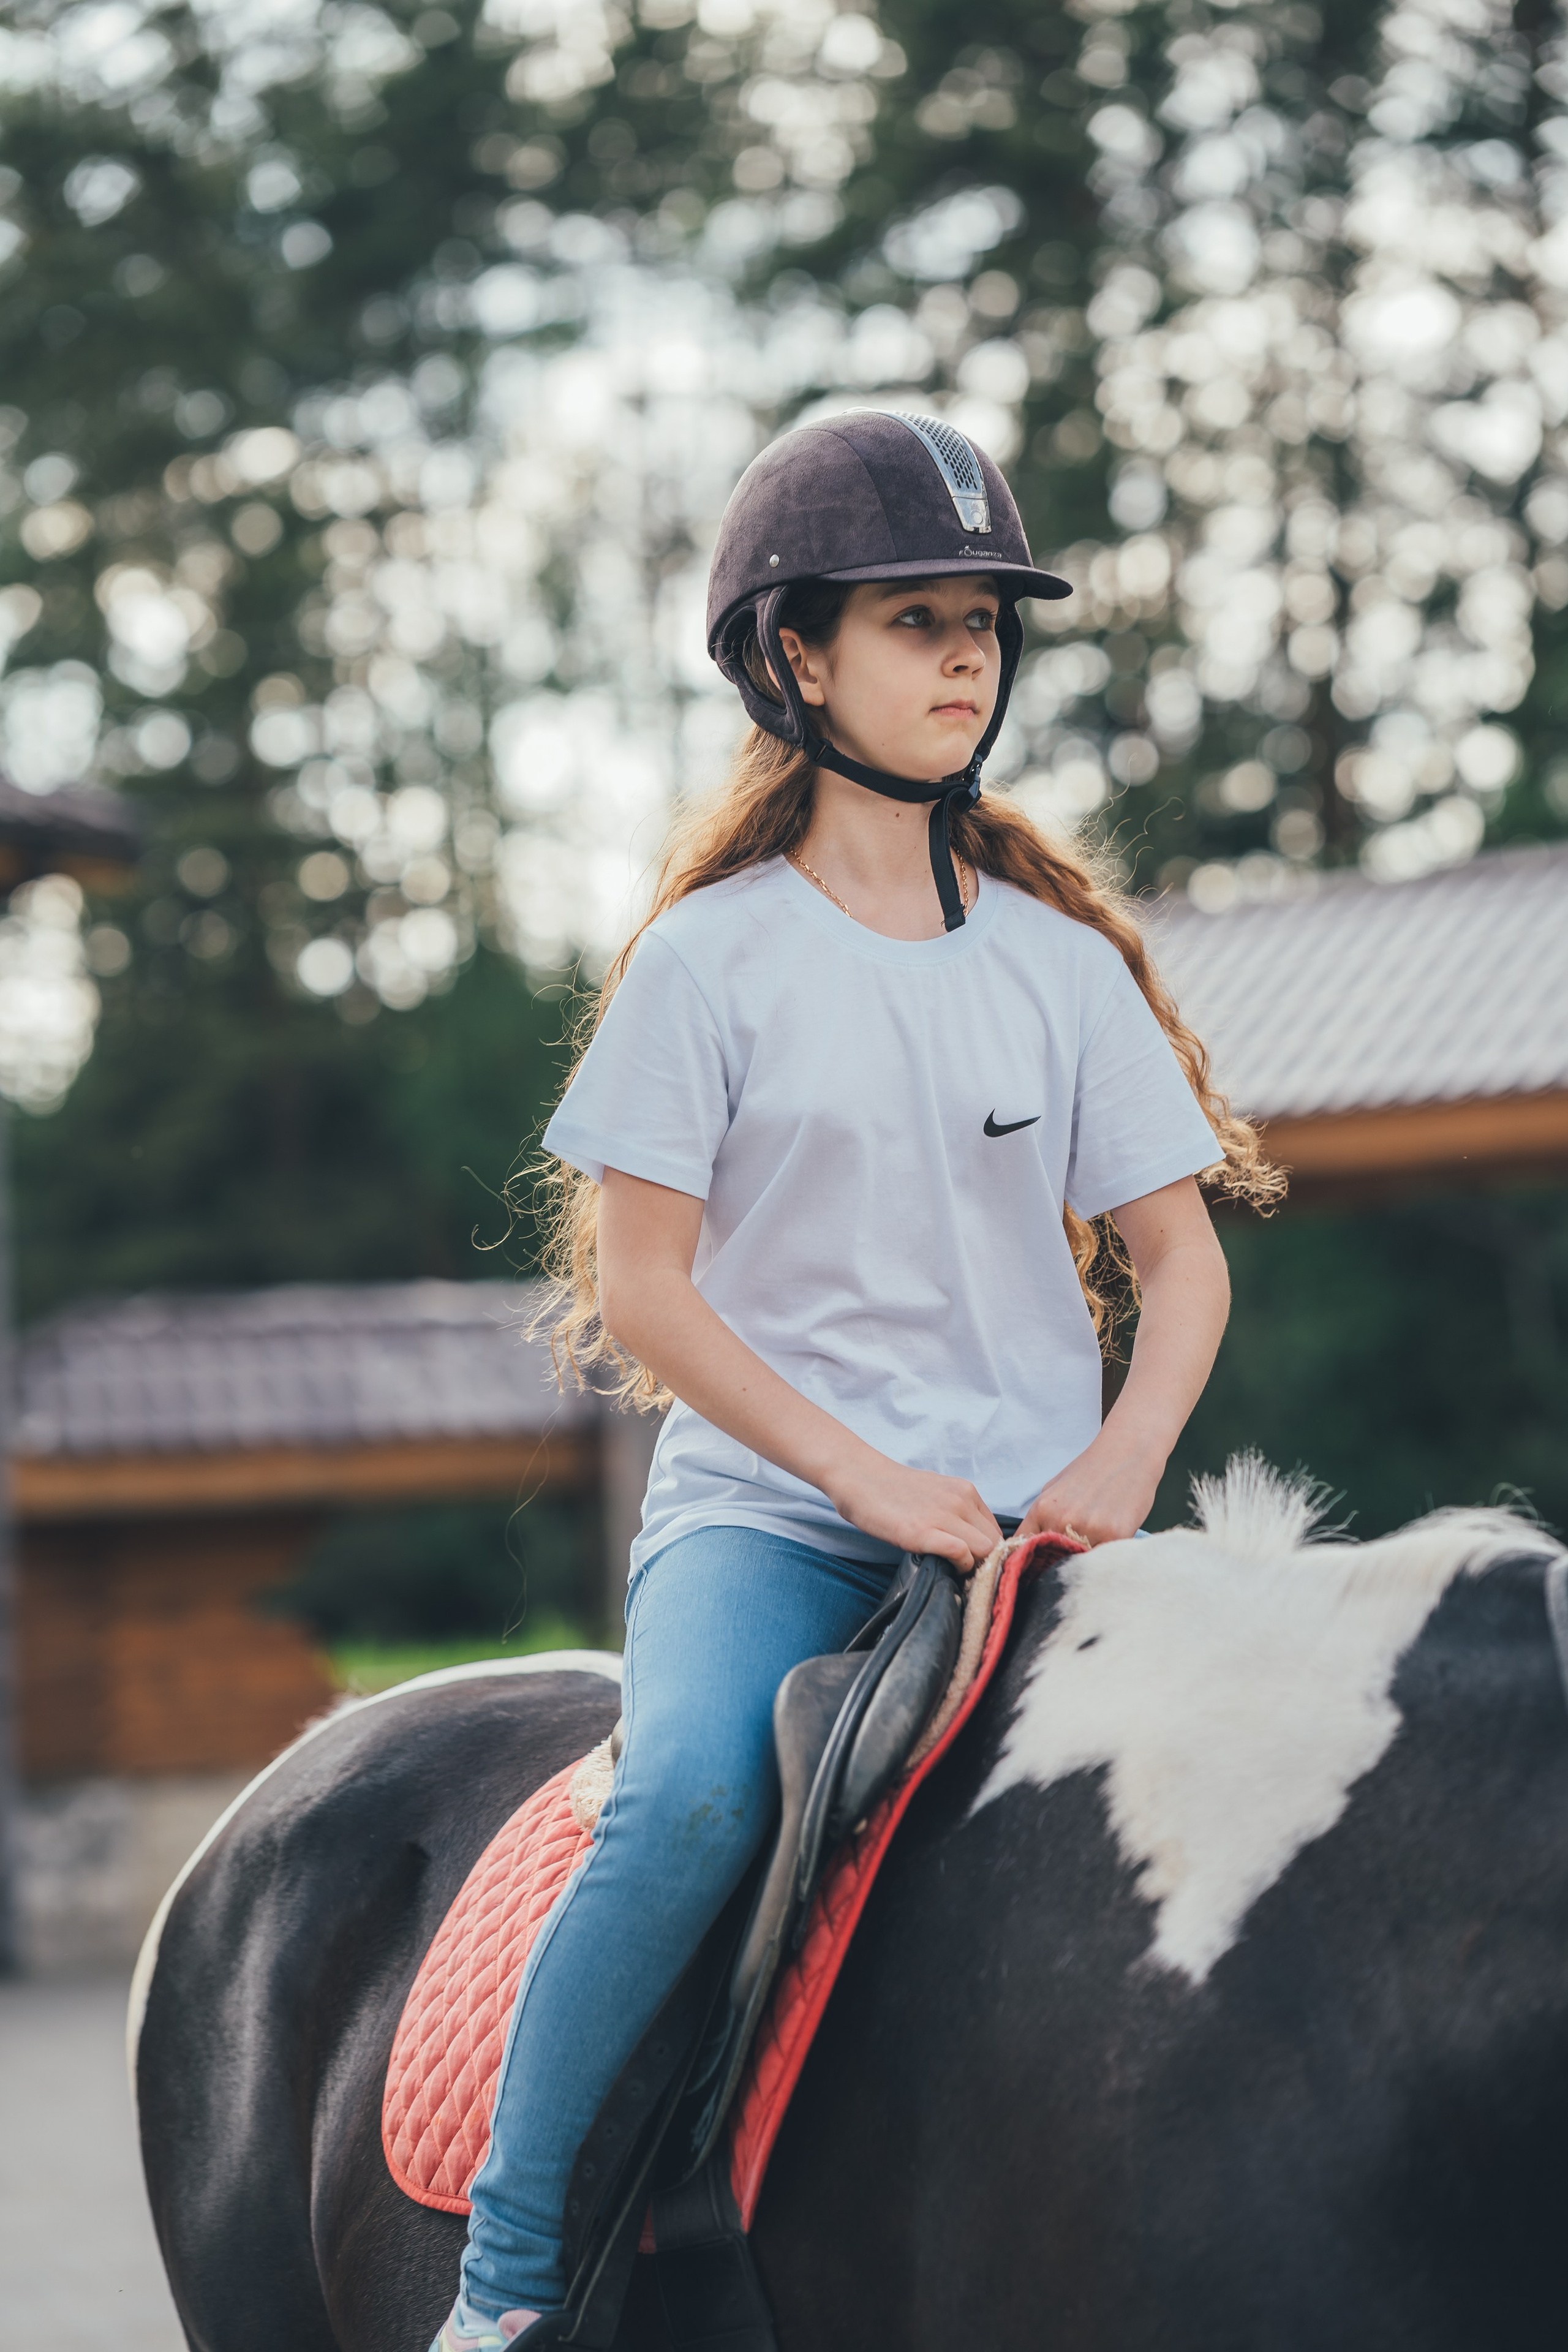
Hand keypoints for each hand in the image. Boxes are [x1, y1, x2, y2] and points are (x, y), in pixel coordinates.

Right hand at [827, 1450, 1001, 1573]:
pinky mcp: (922, 1531)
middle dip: (985, 1563)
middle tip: (966, 1573)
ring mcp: (943, 1515)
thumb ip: (956, 1512)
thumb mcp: (935, 1493)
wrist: (859, 1476)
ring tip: (955, 1571)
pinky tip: (945, 1566)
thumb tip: (970, 1543)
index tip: (975, 1564)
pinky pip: (961, 1553)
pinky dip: (959, 1566)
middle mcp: (960, 1500)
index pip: (997, 1531)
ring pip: (985, 1550)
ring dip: (973, 1567)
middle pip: (995, 1543)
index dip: (989, 1552)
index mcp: (966, 1491)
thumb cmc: (892, 1489)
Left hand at [1018, 1432, 1164, 1549]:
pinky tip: (1110, 1541)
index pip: (1023, 1548)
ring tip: (1093, 1545)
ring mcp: (1089, 1529)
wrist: (1128, 1451)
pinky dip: (1106, 1556)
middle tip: (1070, 1556)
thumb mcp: (1054, 1489)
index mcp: (1043, 1509)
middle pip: (1052, 1561)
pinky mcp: (1116, 1535)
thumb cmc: (1091, 1469)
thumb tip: (1030, 1544)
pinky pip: (1105, 1559)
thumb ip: (1041, 1518)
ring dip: (1084, 1561)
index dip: (1029, 1560)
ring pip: (1080, 1563)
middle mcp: (1062, 1521)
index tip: (1038, 1564)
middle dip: (1058, 1562)